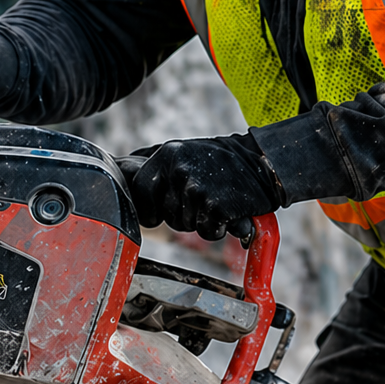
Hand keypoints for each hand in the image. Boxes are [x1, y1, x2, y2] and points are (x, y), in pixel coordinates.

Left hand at [123, 132, 284, 241]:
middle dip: (183, 214)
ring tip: (217, 198)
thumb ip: (156, 164)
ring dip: (202, 219)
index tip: (166, 207)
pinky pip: (207, 232)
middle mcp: (179, 171)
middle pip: (167, 215)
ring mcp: (197, 189)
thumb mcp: (184, 151)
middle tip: (204, 195)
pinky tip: (228, 210)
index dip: (153, 209)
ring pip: (187, 225)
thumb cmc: (221, 162)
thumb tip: (120, 164)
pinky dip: (219, 227)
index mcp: (166, 155)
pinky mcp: (216, 207)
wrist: (263, 163)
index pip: (141, 194)